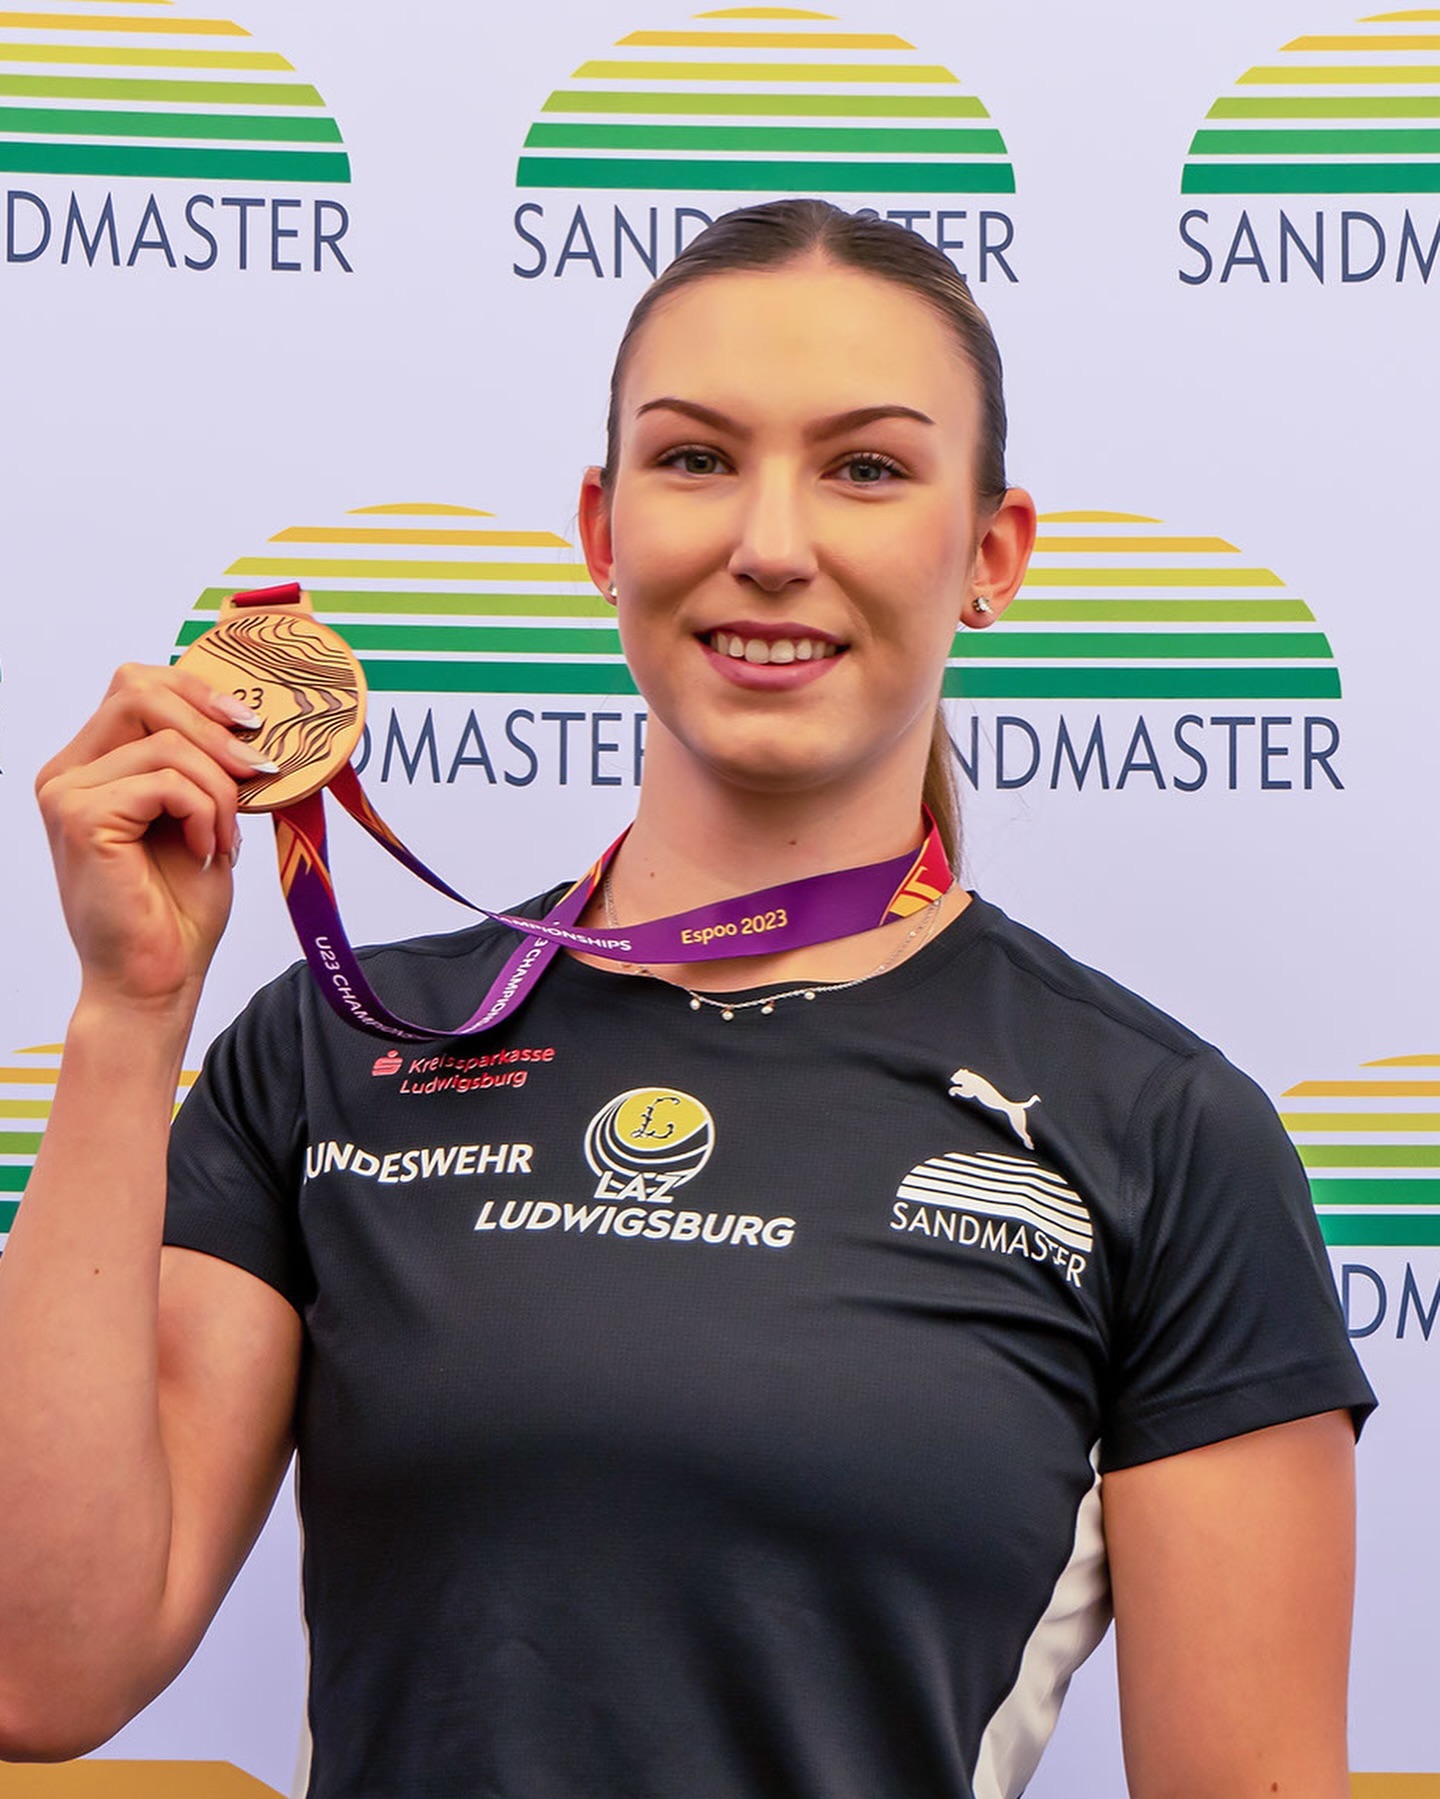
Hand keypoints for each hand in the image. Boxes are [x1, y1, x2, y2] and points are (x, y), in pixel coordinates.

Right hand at [35, 663, 274, 1010]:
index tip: (249, 723)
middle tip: (256, 770)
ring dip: (218, 790)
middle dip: (212, 726)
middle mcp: (68, 773)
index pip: (135, 686)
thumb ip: (203, 765)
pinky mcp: (82, 819)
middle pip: (140, 691)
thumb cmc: (177, 909)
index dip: (196, 689)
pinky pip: (167, 782)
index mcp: (91, 767)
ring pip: (167, 743)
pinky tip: (206, 850)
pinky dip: (205, 812)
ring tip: (223, 838)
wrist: (156, 978)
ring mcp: (67, 794)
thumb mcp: (201, 818)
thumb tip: (247, 719)